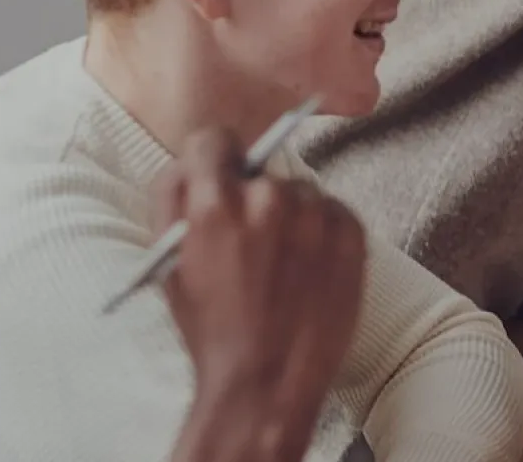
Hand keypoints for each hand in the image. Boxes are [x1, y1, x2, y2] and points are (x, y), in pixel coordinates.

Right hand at [152, 127, 368, 461]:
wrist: (268, 381)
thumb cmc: (212, 331)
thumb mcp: (169, 266)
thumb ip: (172, 204)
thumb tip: (188, 164)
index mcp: (214, 205)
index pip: (214, 141)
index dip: (213, 161)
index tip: (219, 177)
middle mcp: (269, 200)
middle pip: (260, 173)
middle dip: (252, 200)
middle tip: (252, 244)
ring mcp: (316, 216)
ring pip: (301, 193)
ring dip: (292, 216)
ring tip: (283, 266)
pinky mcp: (353, 233)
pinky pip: (335, 212)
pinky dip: (324, 232)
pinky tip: (309, 270)